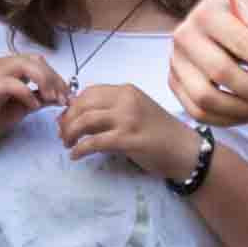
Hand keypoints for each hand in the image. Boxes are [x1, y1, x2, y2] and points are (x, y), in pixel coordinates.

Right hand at [0, 53, 71, 165]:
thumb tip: (61, 96)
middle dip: (55, 78)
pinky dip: (27, 93)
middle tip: (64, 98)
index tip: (68, 95)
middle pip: (36, 61)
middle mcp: (3, 64)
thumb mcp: (22, 107)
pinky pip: (13, 84)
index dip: (57, 76)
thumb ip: (40, 98)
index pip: (40, 63)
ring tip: (53, 99)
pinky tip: (33, 106)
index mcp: (11, 67)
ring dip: (45, 81)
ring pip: (26, 66)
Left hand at [52, 81, 198, 174]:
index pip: (89, 93)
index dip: (72, 106)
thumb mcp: (136, 112)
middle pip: (83, 105)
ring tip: (67, 144)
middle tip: (62, 134)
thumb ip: (113, 110)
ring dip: (70, 133)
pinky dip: (80, 149)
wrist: (185, 150)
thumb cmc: (161, 133)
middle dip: (67, 120)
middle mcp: (126, 100)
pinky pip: (94, 142)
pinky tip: (75, 156)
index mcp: (127, 91)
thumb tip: (80, 117)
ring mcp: (128, 119)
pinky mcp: (129, 139)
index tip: (65, 120)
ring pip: (86, 121)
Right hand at [170, 0, 247, 129]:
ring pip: (205, 99)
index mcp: (208, 12)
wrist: (216, 16)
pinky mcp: (174, 82)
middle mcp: (185, 35)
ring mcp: (176, 61)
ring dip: (243, 111)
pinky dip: (226, 120)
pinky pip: (197, 112)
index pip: (238, 40)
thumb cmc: (246, 14)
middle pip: (221, 73)